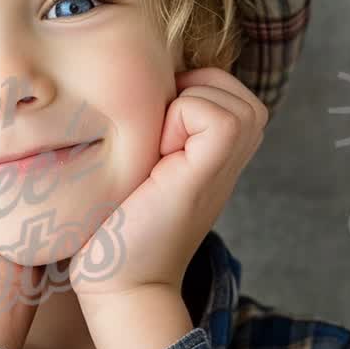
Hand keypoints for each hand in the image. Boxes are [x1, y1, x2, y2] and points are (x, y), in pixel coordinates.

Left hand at [67, 68, 267, 309]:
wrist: (117, 278)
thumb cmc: (115, 218)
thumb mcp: (141, 156)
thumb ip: (159, 117)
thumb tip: (151, 70)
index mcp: (220, 145)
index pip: (214, 78)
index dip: (177, 92)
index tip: (151, 142)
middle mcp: (234, 151)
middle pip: (222, 79)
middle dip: (180, 96)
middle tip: (152, 147)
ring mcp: (229, 162)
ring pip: (221, 92)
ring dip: (177, 111)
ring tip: (155, 155)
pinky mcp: (213, 172)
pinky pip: (215, 115)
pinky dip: (178, 124)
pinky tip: (158, 163)